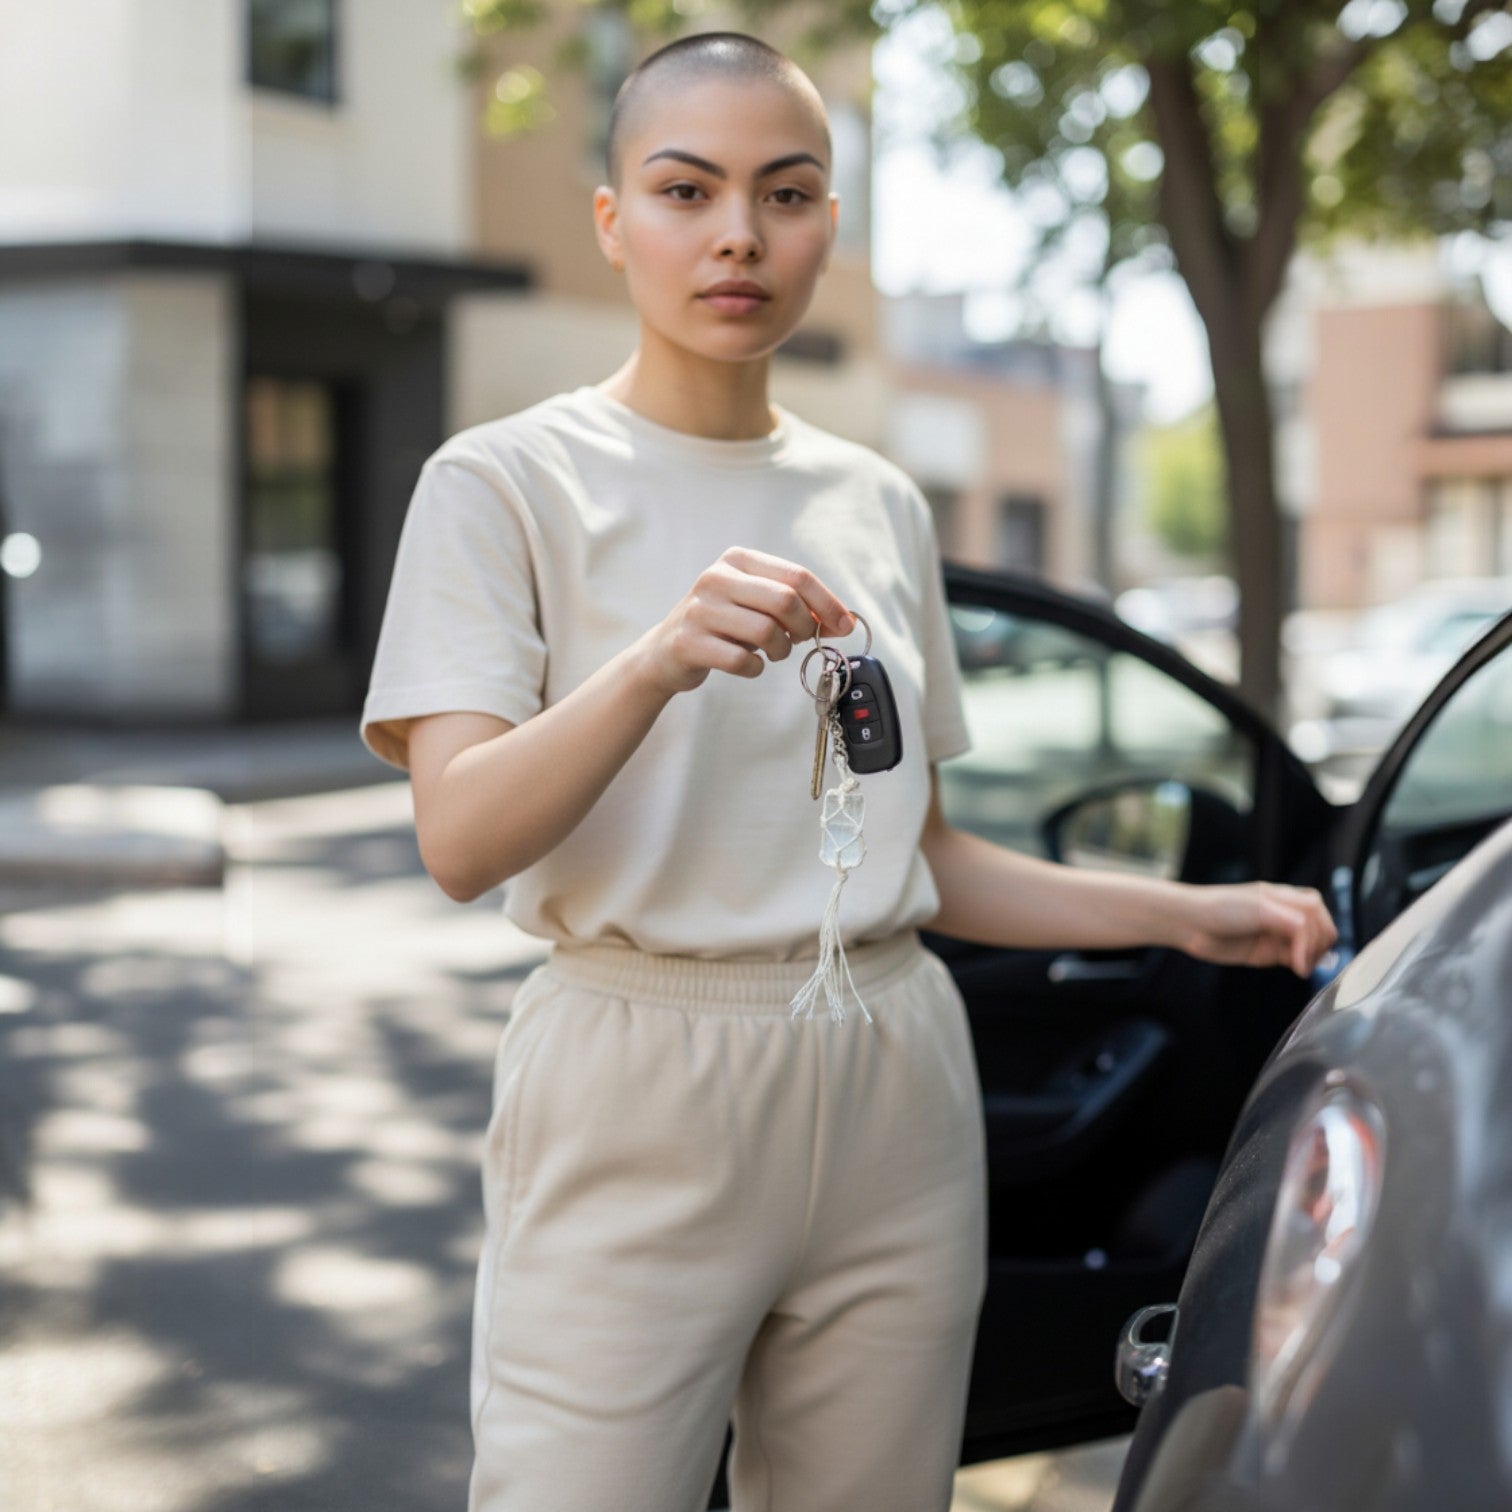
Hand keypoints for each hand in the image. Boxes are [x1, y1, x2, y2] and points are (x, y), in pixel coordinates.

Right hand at [636, 546, 855, 697]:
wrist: (666, 652)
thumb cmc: (723, 626)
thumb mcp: (757, 606)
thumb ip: (796, 608)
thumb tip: (842, 622)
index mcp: (738, 560)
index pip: (797, 576)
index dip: (828, 603)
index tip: (844, 625)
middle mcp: (716, 578)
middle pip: (784, 601)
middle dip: (803, 627)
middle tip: (799, 641)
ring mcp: (700, 610)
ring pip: (766, 631)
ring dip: (780, 650)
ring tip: (772, 653)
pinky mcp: (688, 642)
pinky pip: (741, 660)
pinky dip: (755, 669)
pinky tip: (748, 664)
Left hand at [1177, 881, 1338, 978]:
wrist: (1193, 924)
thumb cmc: (1223, 908)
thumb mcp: (1261, 908)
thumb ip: (1292, 922)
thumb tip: (1309, 945)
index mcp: (1285, 897)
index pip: (1317, 911)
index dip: (1317, 930)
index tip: (1302, 948)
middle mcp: (1285, 915)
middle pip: (1320, 929)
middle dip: (1317, 945)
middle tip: (1303, 960)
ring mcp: (1278, 934)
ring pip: (1312, 945)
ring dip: (1313, 957)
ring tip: (1300, 967)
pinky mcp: (1271, 953)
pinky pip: (1297, 959)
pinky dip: (1302, 965)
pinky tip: (1297, 969)